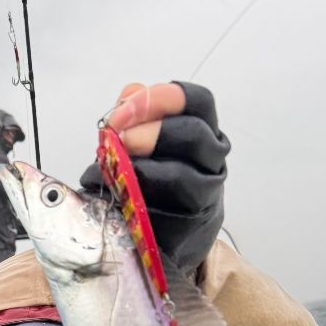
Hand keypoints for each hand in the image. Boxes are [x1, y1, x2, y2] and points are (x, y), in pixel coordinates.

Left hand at [80, 80, 230, 272]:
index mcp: (206, 130)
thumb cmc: (155, 179)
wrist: (170, 234)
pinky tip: (118, 197)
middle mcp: (213, 160)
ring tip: (113, 169)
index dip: (161, 99)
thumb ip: (136, 114)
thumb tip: (129, 92)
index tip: (122, 111)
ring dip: (140, 170)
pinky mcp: (190, 228)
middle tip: (118, 139)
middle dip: (149, 133)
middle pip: (192, 135)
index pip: (198, 102)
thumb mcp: (146, 141)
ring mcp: (206, 195)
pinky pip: (165, 213)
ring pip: (181, 177)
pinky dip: (136, 203)